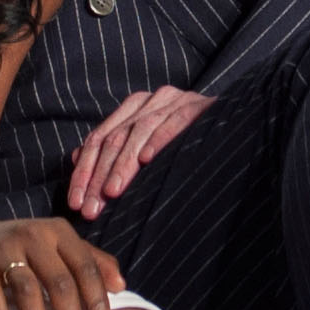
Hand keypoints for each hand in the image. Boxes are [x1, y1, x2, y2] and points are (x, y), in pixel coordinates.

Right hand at [0, 214, 124, 309]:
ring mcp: (4, 248)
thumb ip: (90, 261)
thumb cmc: (22, 248)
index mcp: (59, 232)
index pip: (86, 268)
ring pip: (28, 290)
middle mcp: (34, 235)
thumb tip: (121, 285)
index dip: (97, 302)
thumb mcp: (57, 246)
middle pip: (60, 283)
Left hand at [64, 85, 211, 217]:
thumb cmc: (186, 137)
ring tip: (112, 193)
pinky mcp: (198, 105)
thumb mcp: (144, 142)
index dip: (84, 172)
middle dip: (99, 176)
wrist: (234, 116)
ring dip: (123, 165)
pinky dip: (159, 139)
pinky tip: (148, 160)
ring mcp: (175, 100)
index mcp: (134, 107)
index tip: (75, 203)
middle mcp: (151, 100)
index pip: (99, 139)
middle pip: (115, 138)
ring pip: (139, 132)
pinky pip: (175, 122)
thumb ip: (113, 148)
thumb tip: (75, 157)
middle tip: (90, 209)